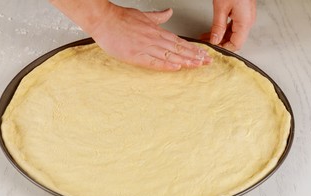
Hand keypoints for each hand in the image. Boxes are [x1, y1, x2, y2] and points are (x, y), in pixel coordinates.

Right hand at [91, 4, 211, 70]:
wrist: (104, 20)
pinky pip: (154, 62)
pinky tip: (176, 67)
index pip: (179, 41)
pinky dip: (166, 65)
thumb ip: (157, 17)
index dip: (192, 48)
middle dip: (194, 56)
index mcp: (156, 31)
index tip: (203, 54)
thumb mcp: (142, 15)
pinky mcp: (136, 55)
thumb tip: (169, 12)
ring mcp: (146, 47)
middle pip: (178, 49)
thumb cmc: (120, 18)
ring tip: (197, 65)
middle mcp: (154, 39)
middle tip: (207, 62)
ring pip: (170, 55)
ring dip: (185, 61)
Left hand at [201, 0, 255, 50]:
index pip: (236, 45)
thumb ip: (218, 26)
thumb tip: (215, 40)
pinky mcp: (242, 12)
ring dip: (219, 37)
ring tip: (206, 38)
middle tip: (207, 45)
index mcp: (245, 22)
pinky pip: (233, 26)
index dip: (224, 50)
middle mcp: (248, 21)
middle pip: (234, 40)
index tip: (212, 50)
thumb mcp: (221, 7)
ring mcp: (246, 17)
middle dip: (220, 44)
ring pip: (233, 33)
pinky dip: (222, 29)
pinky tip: (212, 31)